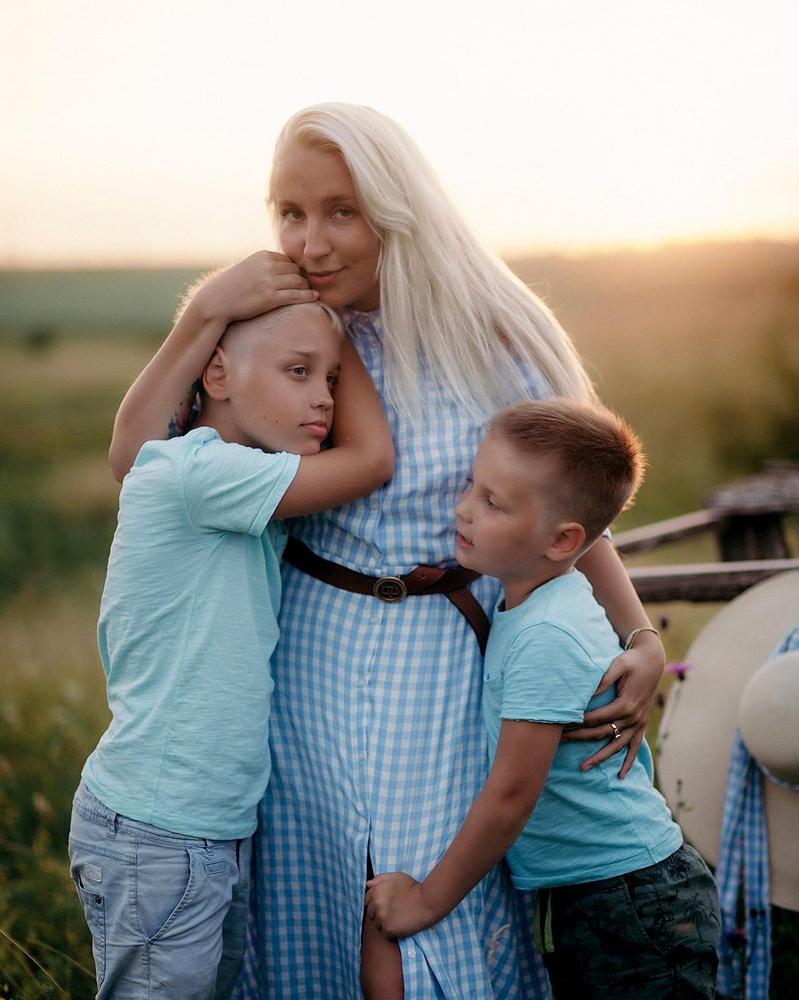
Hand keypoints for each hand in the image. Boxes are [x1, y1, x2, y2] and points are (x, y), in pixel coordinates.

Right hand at [189, 250, 317, 326]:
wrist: (216, 301)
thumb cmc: (232, 286)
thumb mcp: (249, 267)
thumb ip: (266, 264)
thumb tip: (285, 267)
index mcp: (263, 255)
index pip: (289, 261)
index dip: (295, 271)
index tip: (299, 279)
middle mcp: (267, 266)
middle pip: (297, 270)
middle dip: (303, 279)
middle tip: (308, 288)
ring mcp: (269, 282)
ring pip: (299, 282)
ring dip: (306, 288)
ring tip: (310, 293)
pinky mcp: (270, 298)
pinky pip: (296, 295)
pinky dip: (308, 296)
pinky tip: (315, 297)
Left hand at [364, 872, 435, 938]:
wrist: (426, 901)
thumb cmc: (412, 887)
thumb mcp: (396, 877)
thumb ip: (380, 878)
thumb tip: (368, 884)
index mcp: (376, 891)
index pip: (366, 900)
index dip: (375, 902)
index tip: (385, 904)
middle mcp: (376, 904)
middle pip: (370, 914)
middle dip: (379, 913)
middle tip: (393, 912)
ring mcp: (382, 918)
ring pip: (377, 925)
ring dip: (384, 923)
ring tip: (397, 919)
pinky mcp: (389, 929)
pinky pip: (384, 934)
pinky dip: (391, 932)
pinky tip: (400, 925)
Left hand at [561, 633, 664, 775]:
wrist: (652, 660)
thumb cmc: (631, 660)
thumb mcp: (618, 665)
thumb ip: (604, 679)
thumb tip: (589, 692)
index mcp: (625, 705)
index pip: (596, 718)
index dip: (578, 721)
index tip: (561, 724)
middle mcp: (633, 718)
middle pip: (602, 733)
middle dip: (580, 738)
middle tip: (559, 742)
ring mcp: (638, 723)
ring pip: (616, 745)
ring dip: (600, 757)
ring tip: (583, 768)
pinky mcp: (641, 724)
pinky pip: (635, 747)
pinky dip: (628, 761)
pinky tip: (621, 775)